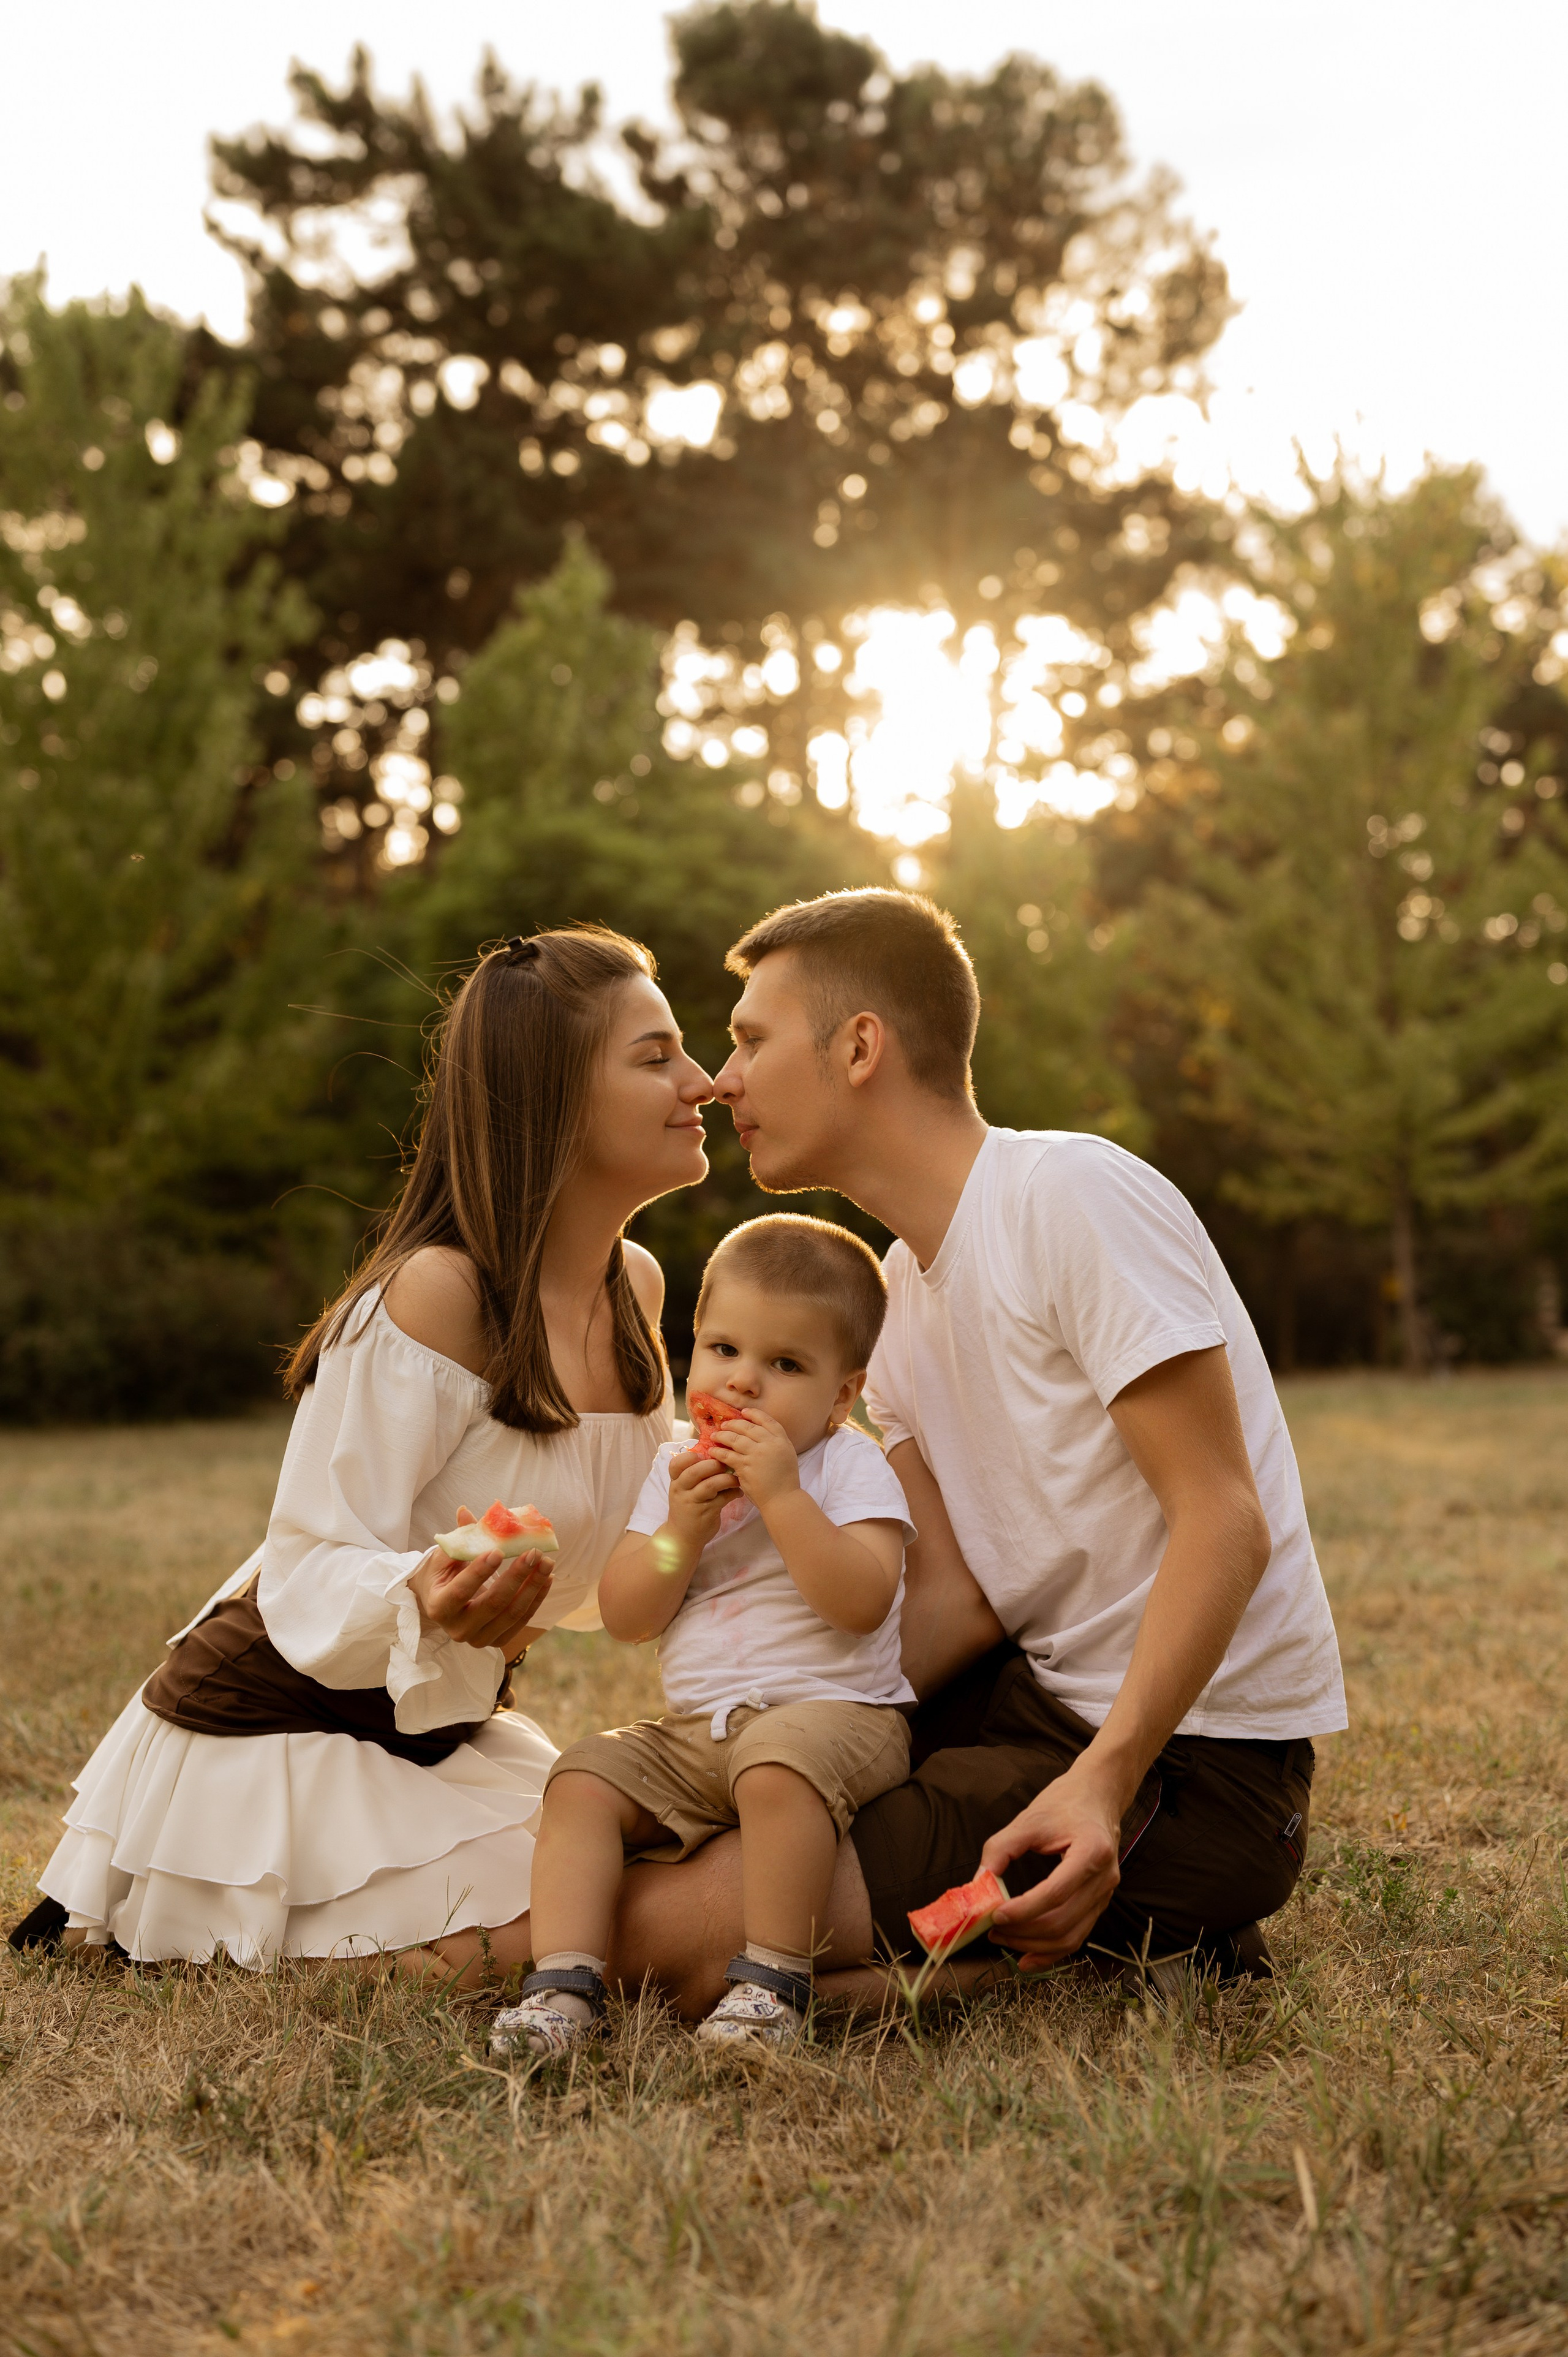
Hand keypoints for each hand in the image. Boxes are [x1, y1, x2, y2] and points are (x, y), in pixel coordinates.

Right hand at [410, 1506, 553, 1658]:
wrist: (443, 1602)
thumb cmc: (442, 1575)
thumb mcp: (445, 1556)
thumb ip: (459, 1538)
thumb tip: (465, 1511)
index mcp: (439, 1607)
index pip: (460, 1591)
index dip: (480, 1572)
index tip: (500, 1551)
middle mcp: (457, 1629)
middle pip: (493, 1604)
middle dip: (517, 1576)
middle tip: (534, 1552)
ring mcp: (479, 1639)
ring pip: (512, 1614)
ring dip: (533, 1586)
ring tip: (547, 1563)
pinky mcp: (497, 1641)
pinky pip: (522, 1620)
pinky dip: (537, 1599)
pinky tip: (548, 1578)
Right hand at [664, 1446, 738, 1560]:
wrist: (682, 1537)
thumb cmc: (687, 1507)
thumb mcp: (684, 1490)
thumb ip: (694, 1474)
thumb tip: (717, 1453)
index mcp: (676, 1481)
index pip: (676, 1464)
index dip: (690, 1456)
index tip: (703, 1454)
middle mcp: (681, 1491)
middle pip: (695, 1471)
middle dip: (713, 1464)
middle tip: (725, 1463)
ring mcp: (693, 1503)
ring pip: (710, 1485)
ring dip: (727, 1478)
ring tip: (736, 1478)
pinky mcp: (706, 1514)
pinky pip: (723, 1499)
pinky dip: (733, 1493)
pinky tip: (738, 1492)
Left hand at [711, 1407, 799, 1510]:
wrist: (782, 1500)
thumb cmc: (785, 1482)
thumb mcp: (786, 1457)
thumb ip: (775, 1444)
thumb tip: (758, 1435)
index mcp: (783, 1441)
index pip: (768, 1421)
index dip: (755, 1414)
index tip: (744, 1412)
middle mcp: (771, 1445)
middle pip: (748, 1427)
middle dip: (734, 1424)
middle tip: (724, 1424)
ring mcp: (757, 1455)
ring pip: (736, 1439)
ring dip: (723, 1435)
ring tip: (714, 1436)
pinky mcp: (745, 1467)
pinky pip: (728, 1455)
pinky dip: (718, 1451)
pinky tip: (712, 1451)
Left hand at [979, 1757, 1124, 1969]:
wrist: (1098, 1795)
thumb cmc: (1064, 1803)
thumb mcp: (1028, 1820)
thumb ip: (1000, 1850)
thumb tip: (977, 1884)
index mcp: (1091, 1852)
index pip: (1056, 1893)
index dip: (1024, 1910)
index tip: (995, 1914)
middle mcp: (1105, 1878)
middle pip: (1063, 1921)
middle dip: (1023, 1931)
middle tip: (992, 1928)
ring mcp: (1106, 1894)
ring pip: (1071, 1936)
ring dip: (1033, 1945)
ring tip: (1002, 1938)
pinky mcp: (1099, 1903)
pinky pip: (1077, 1936)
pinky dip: (1051, 1952)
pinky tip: (1026, 1958)